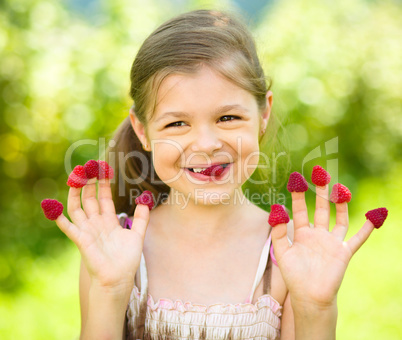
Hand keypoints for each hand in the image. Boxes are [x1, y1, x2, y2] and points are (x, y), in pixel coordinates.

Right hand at [55, 179, 148, 292]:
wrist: (119, 279)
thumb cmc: (127, 260)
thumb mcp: (137, 235)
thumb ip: (141, 218)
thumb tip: (144, 200)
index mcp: (108, 221)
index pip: (104, 197)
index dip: (103, 183)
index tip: (103, 169)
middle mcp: (96, 223)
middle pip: (90, 198)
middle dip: (88, 182)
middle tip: (88, 166)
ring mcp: (87, 231)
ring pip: (77, 208)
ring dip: (75, 192)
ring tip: (75, 176)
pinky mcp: (81, 240)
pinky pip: (67, 227)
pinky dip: (58, 218)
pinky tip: (52, 206)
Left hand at [271, 185, 375, 308]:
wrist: (309, 297)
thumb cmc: (294, 276)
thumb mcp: (282, 252)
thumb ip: (279, 232)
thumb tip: (276, 209)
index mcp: (302, 234)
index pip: (300, 210)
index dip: (298, 196)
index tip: (296, 180)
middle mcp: (318, 234)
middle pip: (320, 209)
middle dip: (320, 192)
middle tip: (319, 173)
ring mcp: (332, 242)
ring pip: (339, 218)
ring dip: (340, 204)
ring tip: (339, 188)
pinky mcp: (344, 252)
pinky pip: (358, 238)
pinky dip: (368, 228)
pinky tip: (375, 216)